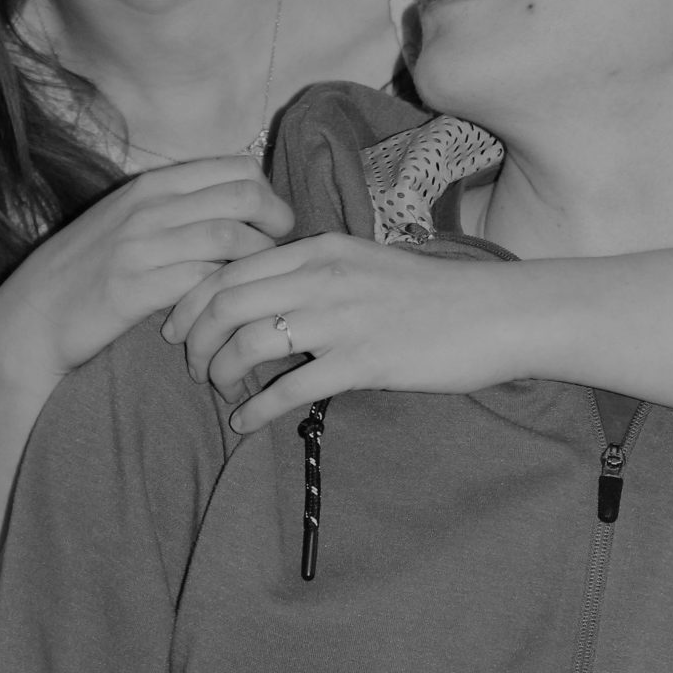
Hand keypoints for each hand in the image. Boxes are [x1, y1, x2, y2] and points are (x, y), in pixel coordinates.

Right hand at [0, 157, 293, 401]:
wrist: (30, 316)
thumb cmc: (84, 272)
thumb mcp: (125, 222)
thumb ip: (173, 209)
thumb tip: (231, 207)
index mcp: (148, 185)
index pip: (233, 168)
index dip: (267, 191)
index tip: (274, 220)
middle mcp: (147, 208)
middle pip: (241, 196)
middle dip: (275, 220)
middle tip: (281, 248)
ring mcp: (140, 247)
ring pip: (228, 237)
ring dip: (257, 260)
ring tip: (259, 279)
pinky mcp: (134, 289)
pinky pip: (201, 281)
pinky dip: (224, 293)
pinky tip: (227, 307)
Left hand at [160, 235, 524, 431]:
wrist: (495, 313)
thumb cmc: (432, 294)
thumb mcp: (364, 264)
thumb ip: (314, 273)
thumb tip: (268, 296)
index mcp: (318, 248)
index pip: (229, 269)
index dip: (190, 302)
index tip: (177, 328)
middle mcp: (321, 277)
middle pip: (225, 304)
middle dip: (196, 341)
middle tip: (192, 368)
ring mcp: (341, 319)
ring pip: (248, 343)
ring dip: (221, 373)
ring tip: (220, 394)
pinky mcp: (363, 361)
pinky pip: (290, 389)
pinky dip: (256, 410)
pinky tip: (245, 425)